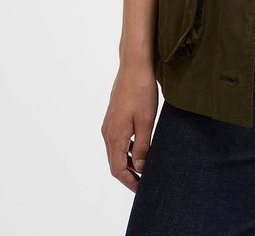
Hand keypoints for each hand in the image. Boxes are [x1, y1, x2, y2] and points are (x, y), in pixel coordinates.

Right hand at [101, 59, 158, 191]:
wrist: (134, 65)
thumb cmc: (142, 90)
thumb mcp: (146, 121)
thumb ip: (142, 146)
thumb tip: (140, 167)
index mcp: (115, 135)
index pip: (118, 169)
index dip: (129, 182)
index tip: (141, 189)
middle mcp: (108, 131)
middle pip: (114, 163)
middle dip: (128, 175)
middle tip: (144, 183)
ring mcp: (109, 124)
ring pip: (115, 151)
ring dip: (127, 162)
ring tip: (144, 168)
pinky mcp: (113, 116)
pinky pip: (117, 140)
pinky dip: (126, 149)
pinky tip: (139, 147)